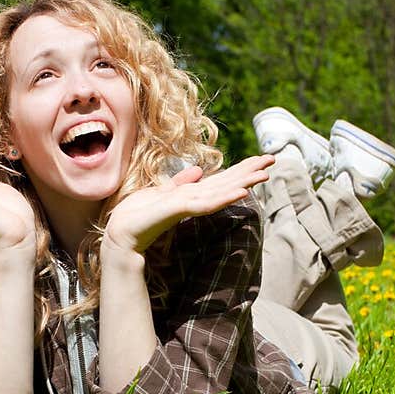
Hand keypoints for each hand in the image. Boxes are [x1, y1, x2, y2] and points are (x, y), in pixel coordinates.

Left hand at [102, 156, 274, 255]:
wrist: (121, 234)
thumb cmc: (138, 215)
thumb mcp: (160, 192)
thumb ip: (180, 184)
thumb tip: (197, 170)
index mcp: (192, 195)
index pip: (222, 179)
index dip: (241, 169)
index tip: (262, 159)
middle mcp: (195, 200)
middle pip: (228, 183)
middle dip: (250, 172)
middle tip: (273, 160)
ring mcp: (189, 206)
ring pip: (222, 192)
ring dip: (244, 183)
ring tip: (264, 176)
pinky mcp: (180, 210)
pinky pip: (206, 204)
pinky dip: (224, 198)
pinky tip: (240, 193)